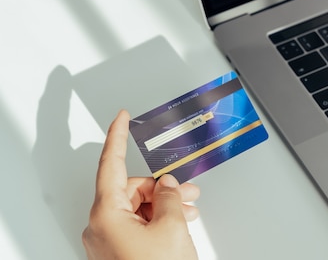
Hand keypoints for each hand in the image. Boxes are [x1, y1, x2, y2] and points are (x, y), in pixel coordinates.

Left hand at [82, 110, 199, 259]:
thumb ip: (171, 197)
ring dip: (164, 205)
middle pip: (130, 189)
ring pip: (137, 208)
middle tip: (187, 190)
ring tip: (189, 211)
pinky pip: (137, 225)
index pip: (110, 164)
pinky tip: (178, 224)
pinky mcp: (119, 252)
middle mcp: (101, 226)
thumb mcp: (171, 227)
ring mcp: (109, 241)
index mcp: (106, 214)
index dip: (117, 137)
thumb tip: (170, 184)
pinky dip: (158, 221)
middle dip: (161, 186)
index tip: (119, 117)